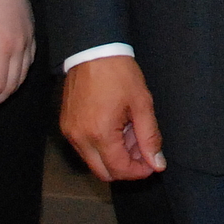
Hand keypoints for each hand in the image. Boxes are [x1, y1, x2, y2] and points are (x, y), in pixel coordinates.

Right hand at [60, 55, 166, 179]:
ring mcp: (70, 133)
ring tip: (130, 133)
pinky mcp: (66, 125)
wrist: (93, 50)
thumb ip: (150, 137)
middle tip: (141, 149)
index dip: (139, 171)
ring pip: (93, 161)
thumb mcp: (142, 104)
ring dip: (113, 156)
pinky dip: (101, 146)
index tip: (152, 163)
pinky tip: (115, 127)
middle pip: (104, 173)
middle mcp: (80, 138)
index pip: (120, 170)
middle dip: (126, 167)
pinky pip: (84, 148)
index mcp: (100, 133)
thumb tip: (157, 163)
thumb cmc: (119, 73)